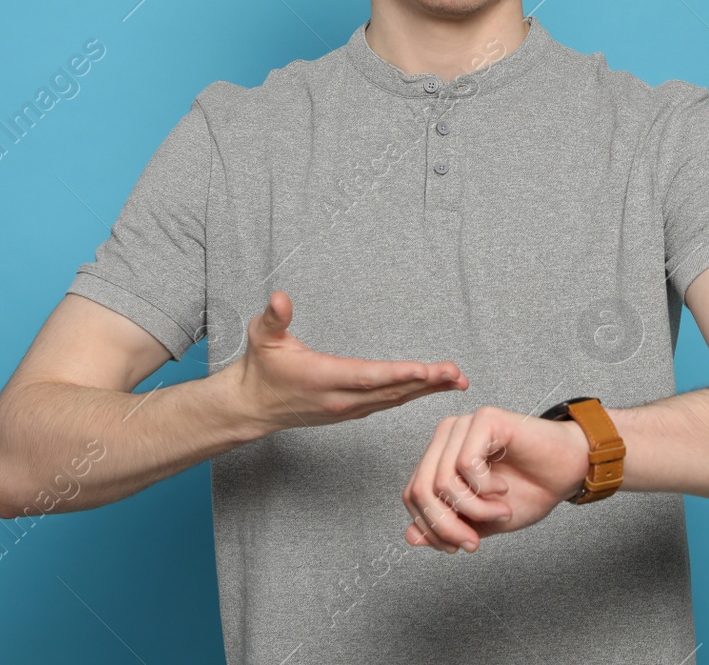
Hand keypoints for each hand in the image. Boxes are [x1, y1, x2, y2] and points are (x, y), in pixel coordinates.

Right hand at [231, 291, 467, 431]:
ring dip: (427, 390)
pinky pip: (388, 403)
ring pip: (393, 400)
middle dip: (427, 382)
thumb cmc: (260, 368)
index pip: (367, 376)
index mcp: (322, 378)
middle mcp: (339, 398)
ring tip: (457, 380)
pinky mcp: (351, 411)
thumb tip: (280, 298)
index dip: (398, 374)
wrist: (252, 407)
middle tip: (457, 374)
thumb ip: (273, 317)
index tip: (427, 370)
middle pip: (389, 391)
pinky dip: (413, 394)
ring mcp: (347, 409)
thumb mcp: (261, 337)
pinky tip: (433, 387)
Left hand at [401, 406, 590, 553]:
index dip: (431, 528)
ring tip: (500, 512)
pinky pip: (466, 463)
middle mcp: (446, 436)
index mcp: (440, 457)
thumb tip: (410, 537)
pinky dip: (485, 488)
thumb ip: (447, 526)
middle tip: (474, 542)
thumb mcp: (481, 520)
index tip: (460, 546)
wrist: (569, 472)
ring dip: (474, 509)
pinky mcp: (485, 419)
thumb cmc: (529, 490)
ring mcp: (464, 424)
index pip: (412, 495)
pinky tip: (504, 489)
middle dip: (446, 525)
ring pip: (442, 479)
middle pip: (421, 489)